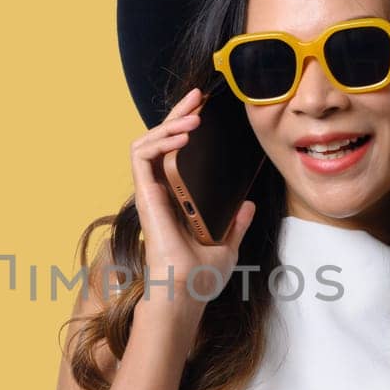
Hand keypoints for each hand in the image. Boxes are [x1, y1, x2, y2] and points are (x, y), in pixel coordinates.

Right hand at [128, 87, 255, 310]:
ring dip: (168, 124)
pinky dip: (159, 140)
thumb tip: (248, 205)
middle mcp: (160, 193)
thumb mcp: (227, 246)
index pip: (175, 154)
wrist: (187, 293)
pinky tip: (182, 136)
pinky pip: (141, 156)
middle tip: (198, 96)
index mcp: (176, 200)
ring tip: (193, 118)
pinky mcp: (145, 196)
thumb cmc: (200, 279)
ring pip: (146, 142)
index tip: (204, 110)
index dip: (185, 128)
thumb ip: (235, 224)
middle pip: (160, 141)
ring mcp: (150, 193)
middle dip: (177, 114)